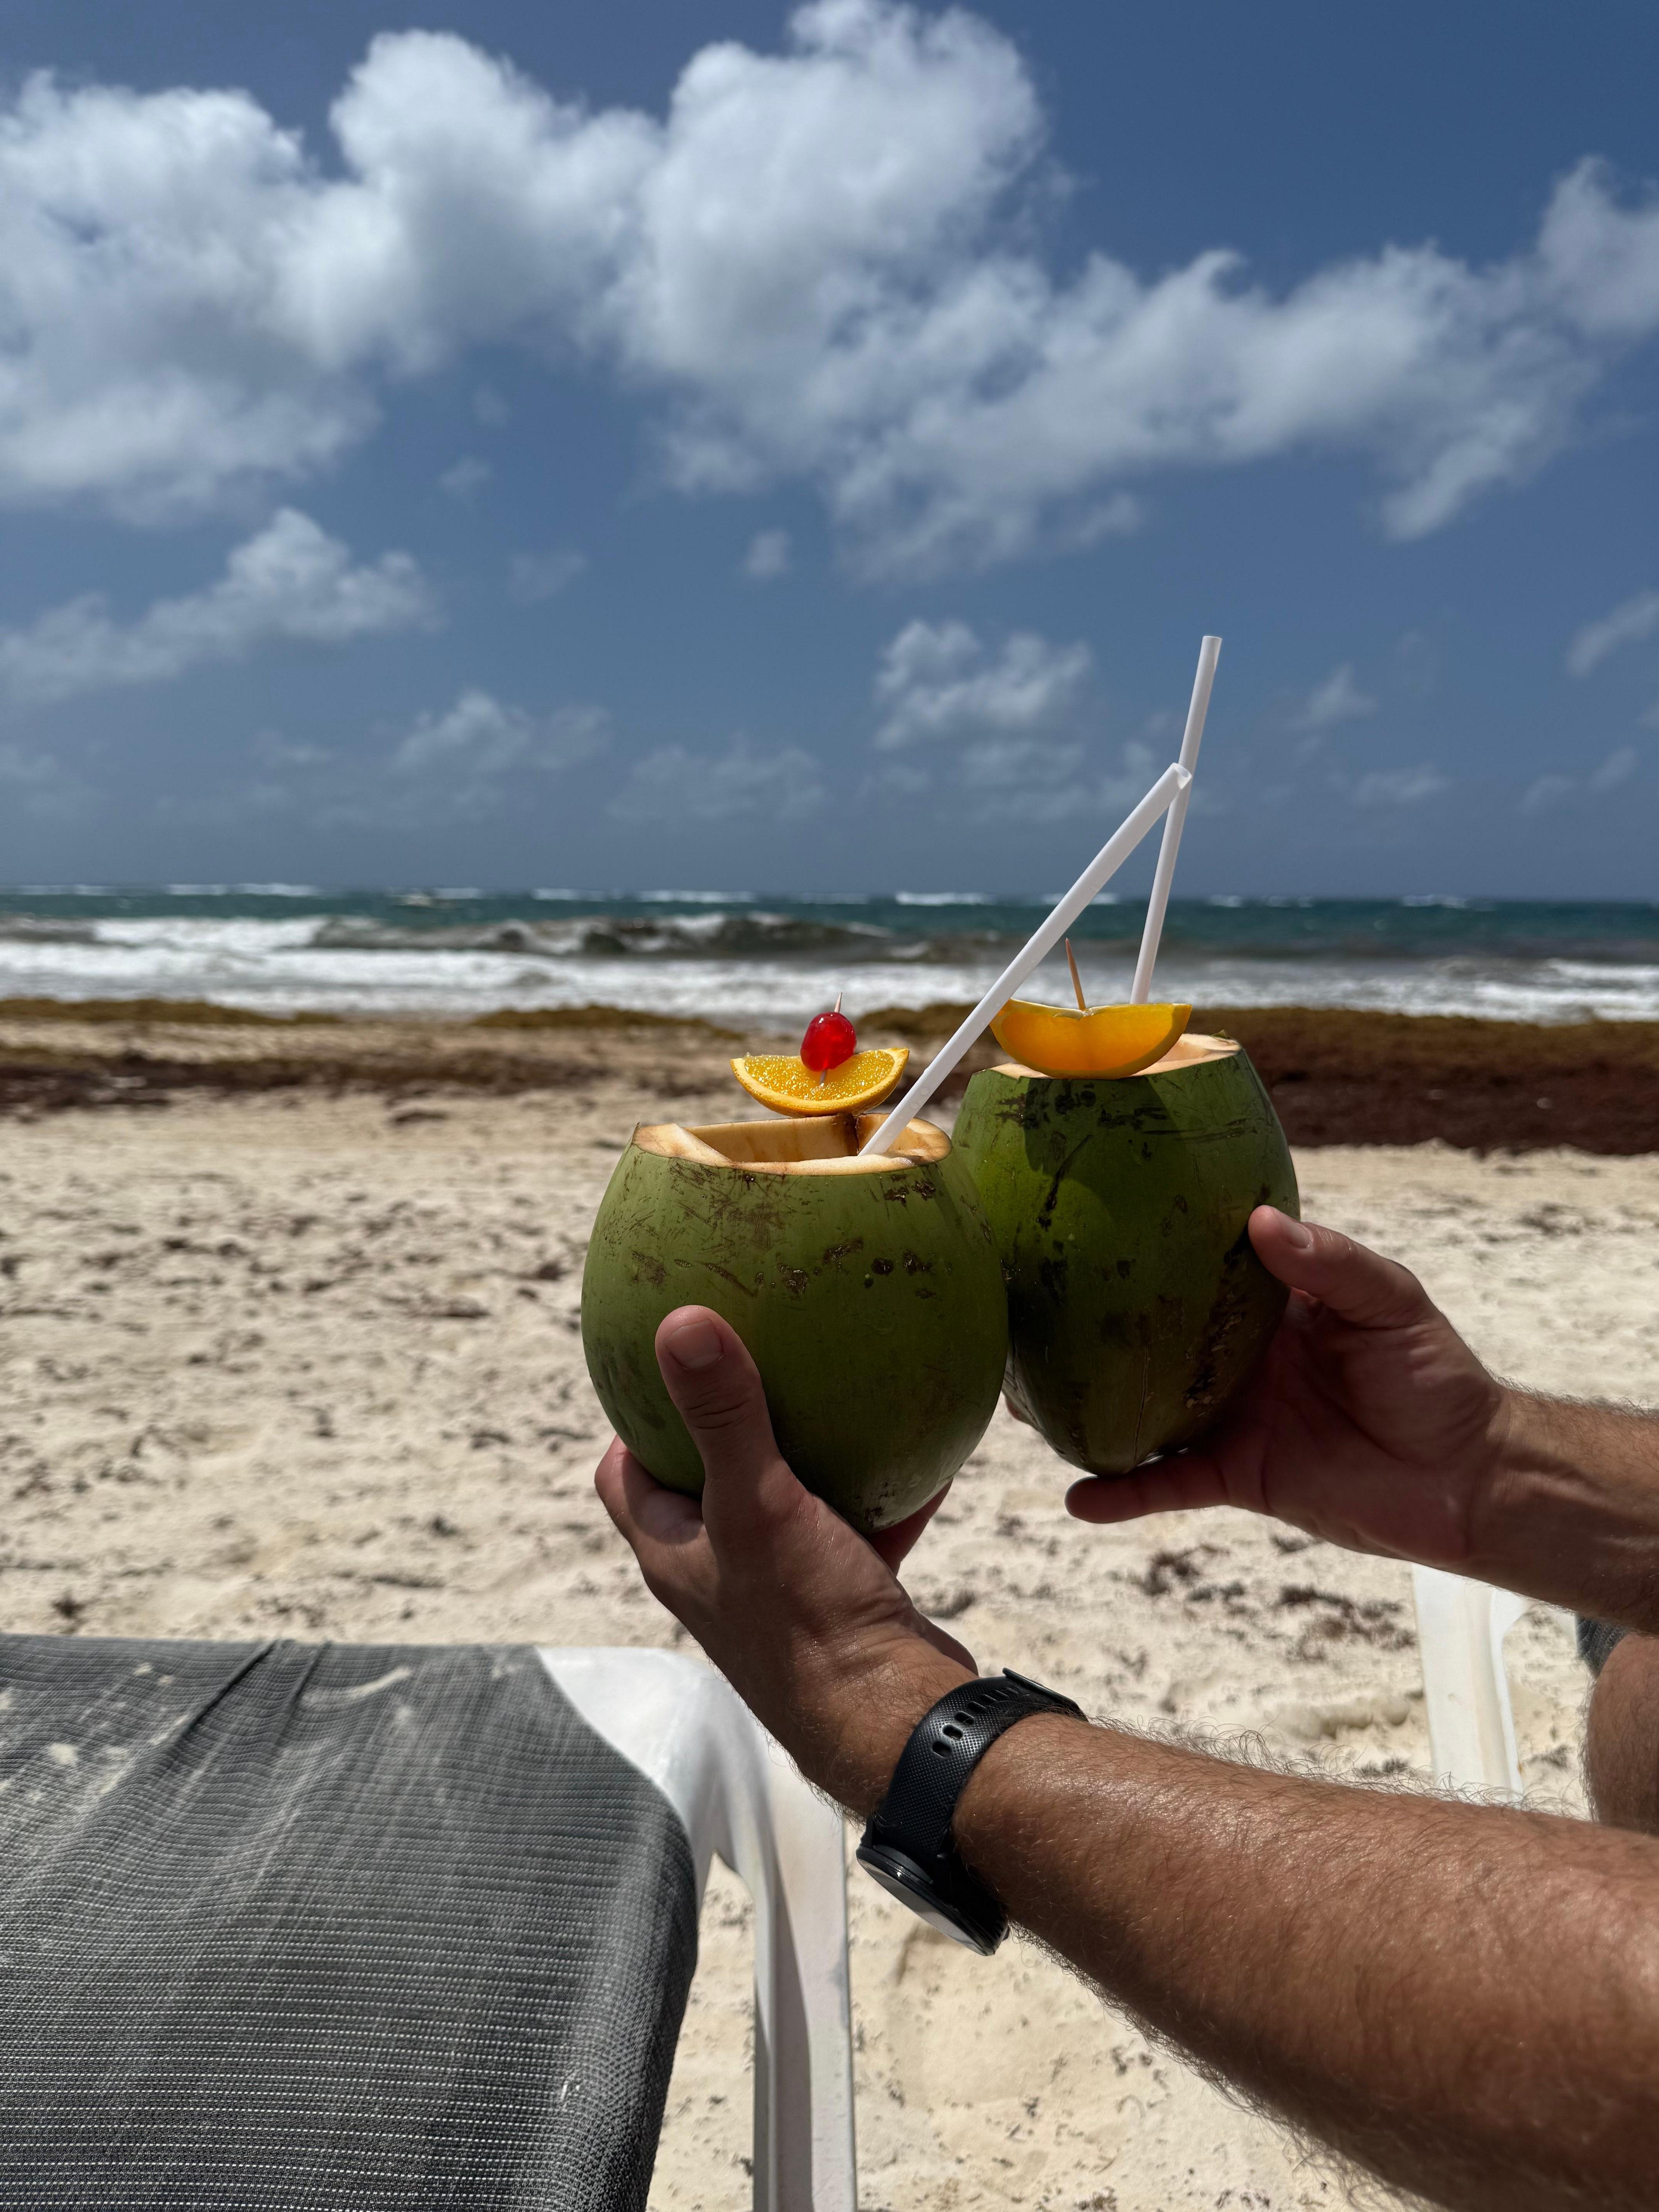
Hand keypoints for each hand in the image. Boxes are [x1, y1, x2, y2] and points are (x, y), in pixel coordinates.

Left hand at [596, 1305, 973, 1812]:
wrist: (893, 1720)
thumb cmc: (807, 1622)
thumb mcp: (756, 1503)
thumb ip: (722, 1414)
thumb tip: (680, 1321)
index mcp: (677, 1555)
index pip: (624, 1478)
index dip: (633, 1424)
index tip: (665, 1367)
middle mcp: (721, 1575)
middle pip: (706, 1487)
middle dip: (727, 1428)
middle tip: (758, 1364)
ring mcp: (783, 1591)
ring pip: (786, 1507)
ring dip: (808, 1458)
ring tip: (836, 1395)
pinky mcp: (844, 1603)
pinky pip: (859, 1532)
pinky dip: (881, 1495)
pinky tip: (916, 1451)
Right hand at [1067, 1208, 1506, 1572]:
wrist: (1467, 1478)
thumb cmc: (1437, 1377)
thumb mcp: (1391, 1303)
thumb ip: (1331, 1264)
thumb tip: (1260, 1223)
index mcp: (1266, 1307)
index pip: (1193, 1269)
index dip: (1147, 1246)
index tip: (1089, 1219)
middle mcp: (1235, 1359)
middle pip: (1147, 1341)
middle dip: (1089, 1329)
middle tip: (1024, 1308)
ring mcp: (1230, 1418)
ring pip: (1141, 1412)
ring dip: (1085, 1409)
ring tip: (1020, 1401)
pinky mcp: (1237, 1476)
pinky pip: (1168, 1485)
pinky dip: (1123, 1495)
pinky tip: (1078, 1500)